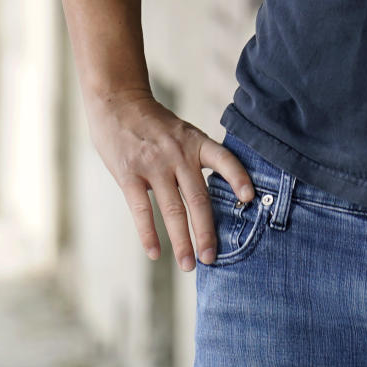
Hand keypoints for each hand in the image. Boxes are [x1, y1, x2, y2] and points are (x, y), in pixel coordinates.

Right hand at [84, 87, 255, 270]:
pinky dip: (149, 234)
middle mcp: (178, 154)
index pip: (223, 159)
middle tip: (212, 258)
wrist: (117, 102)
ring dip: (182, 241)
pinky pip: (141, 210)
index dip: (238, 177)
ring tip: (189, 265)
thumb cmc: (154, 124)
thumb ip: (195, 160)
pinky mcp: (129, 174)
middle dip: (207, 232)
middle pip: (198, 198)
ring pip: (173, 210)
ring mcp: (153, 164)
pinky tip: (155, 254)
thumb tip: (211, 197)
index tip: (249, 199)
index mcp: (195, 142)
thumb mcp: (182, 133)